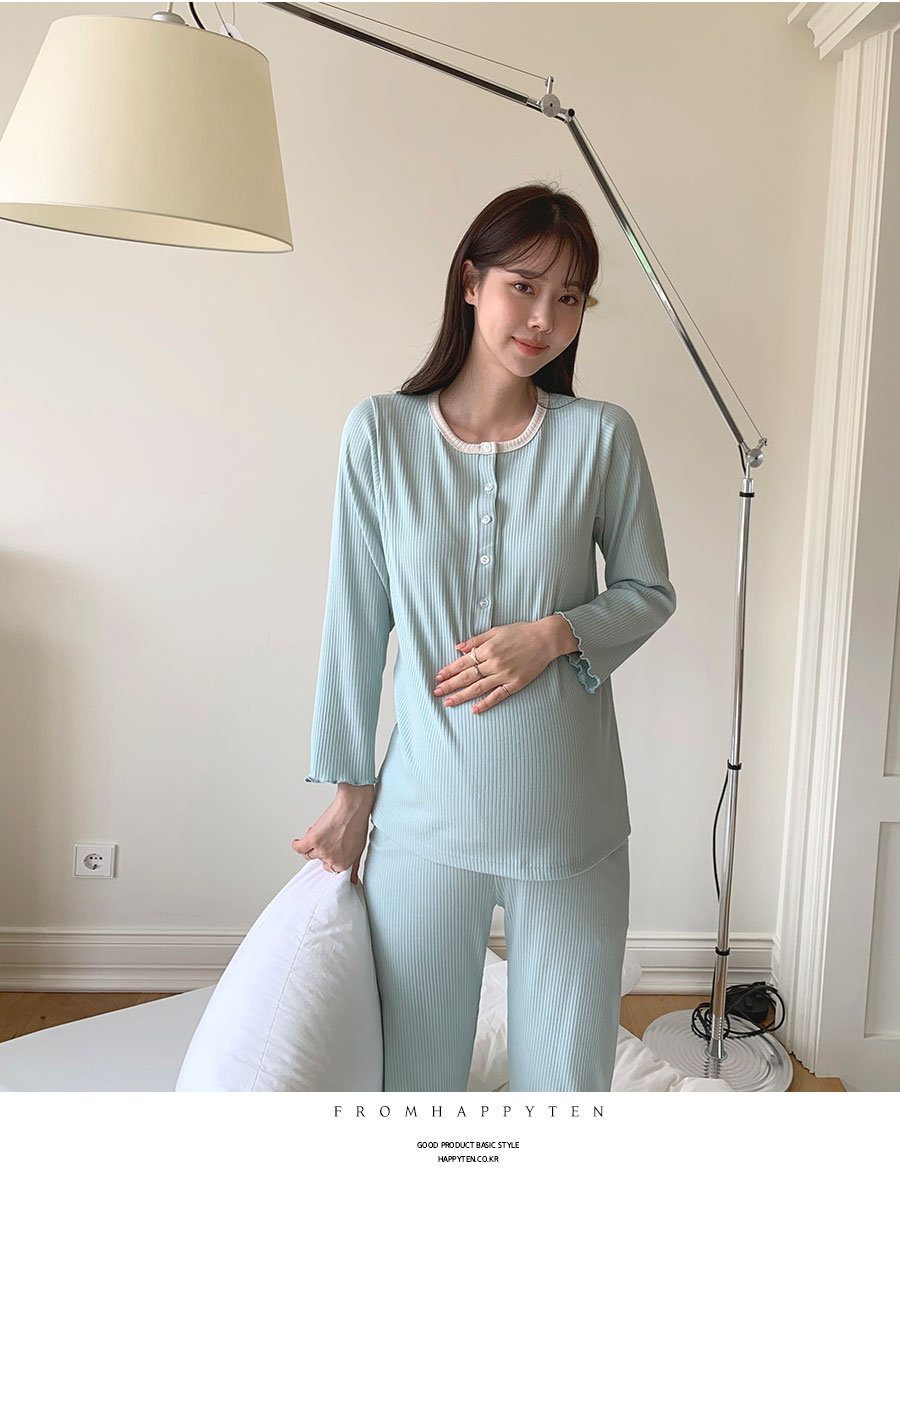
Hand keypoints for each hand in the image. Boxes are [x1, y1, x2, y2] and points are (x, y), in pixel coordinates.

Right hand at [292, 791, 371, 882]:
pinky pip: (298, 847)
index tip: (330, 850)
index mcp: (343, 863)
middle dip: (321, 849)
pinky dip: (297, 844)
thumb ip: (354, 866)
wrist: (352, 808)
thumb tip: (353, 879)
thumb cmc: (358, 824)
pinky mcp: (312, 840)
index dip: (329, 857)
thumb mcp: (359, 848)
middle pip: (318, 860)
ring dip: (310, 845)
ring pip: (308, 854)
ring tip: (318, 833)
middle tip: (327, 837)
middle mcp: (332, 859)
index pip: (330, 868)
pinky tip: (299, 841)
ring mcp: (321, 850)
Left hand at [432, 621, 557, 713]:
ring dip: (462, 696)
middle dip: (450, 685)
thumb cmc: (521, 632)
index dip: (449, 670)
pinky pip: (497, 696)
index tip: (438, 677)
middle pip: (467, 677)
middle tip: (436, 692)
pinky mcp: (515, 684)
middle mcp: (494, 663)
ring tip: (448, 703)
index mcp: (488, 649)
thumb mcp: (496, 630)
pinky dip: (485, 703)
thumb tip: (458, 647)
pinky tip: (474, 710)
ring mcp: (504, 675)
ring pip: (478, 688)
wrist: (546, 639)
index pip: (463, 662)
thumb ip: (476, 639)